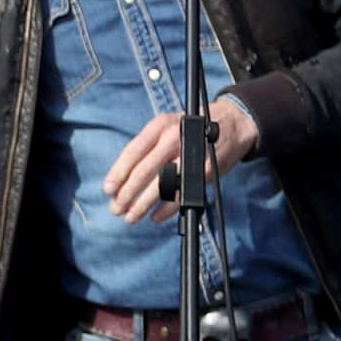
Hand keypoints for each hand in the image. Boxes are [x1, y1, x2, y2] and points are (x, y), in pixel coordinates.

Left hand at [104, 97, 261, 222]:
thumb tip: (123, 178)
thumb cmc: (193, 128)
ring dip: (143, 204)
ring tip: (131, 217)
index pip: (133, 151)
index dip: (118, 173)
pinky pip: (181, 194)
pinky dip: (166, 209)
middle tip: (116, 208)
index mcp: (160, 125)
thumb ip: (149, 147)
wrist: (232, 123)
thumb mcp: (168, 126)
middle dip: (127, 194)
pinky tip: (155, 216)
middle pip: (144, 171)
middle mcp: (174, 138)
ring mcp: (191, 155)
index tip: (108, 190)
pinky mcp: (205, 170)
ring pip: (161, 185)